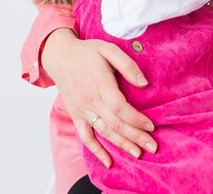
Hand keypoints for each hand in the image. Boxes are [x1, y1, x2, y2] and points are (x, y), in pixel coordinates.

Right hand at [42, 29, 157, 166]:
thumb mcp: (108, 50)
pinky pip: (86, 137)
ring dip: (121, 145)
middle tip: (152, 146)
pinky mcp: (76, 115)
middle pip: (115, 124)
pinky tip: (109, 161)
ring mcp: (82, 110)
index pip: (120, 108)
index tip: (151, 125)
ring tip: (138, 153)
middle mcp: (90, 101)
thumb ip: (127, 65)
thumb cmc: (87, 52)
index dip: (136, 119)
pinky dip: (96, 151)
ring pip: (103, 132)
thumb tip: (143, 83)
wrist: (60, 56)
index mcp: (100, 84)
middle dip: (135, 137)